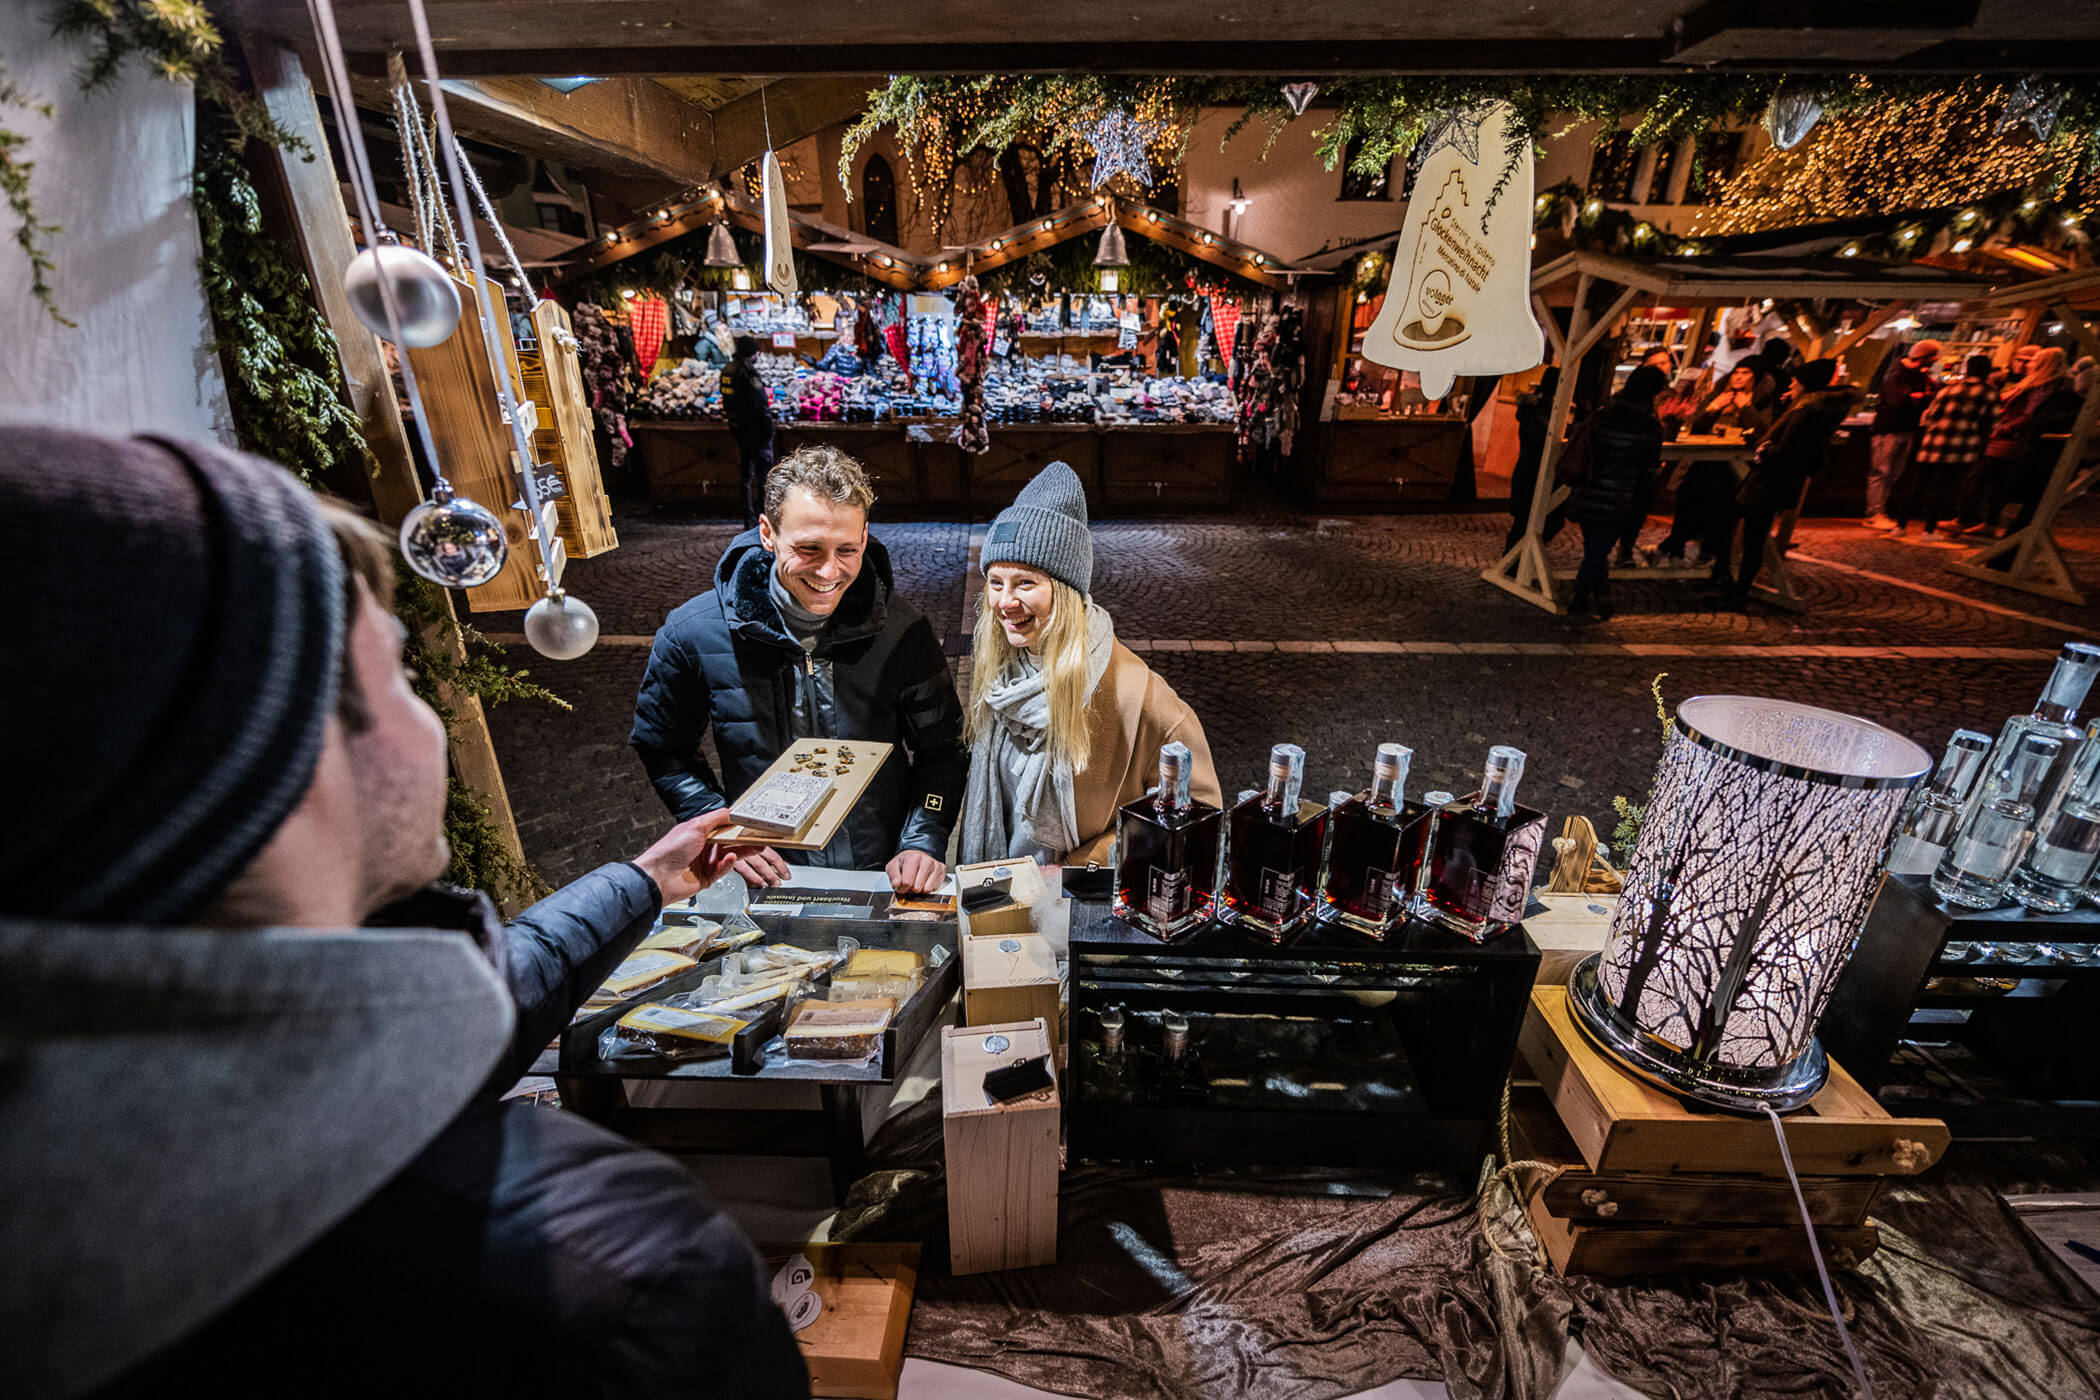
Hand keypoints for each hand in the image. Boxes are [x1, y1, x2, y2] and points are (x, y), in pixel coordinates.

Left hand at [633, 810, 760, 904]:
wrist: (659, 876)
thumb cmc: (670, 850)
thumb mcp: (696, 826)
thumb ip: (717, 818)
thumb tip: (732, 812)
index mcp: (699, 832)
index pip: (724, 826)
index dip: (738, 825)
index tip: (752, 824)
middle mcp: (703, 846)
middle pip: (730, 841)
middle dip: (745, 839)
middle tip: (760, 836)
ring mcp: (706, 862)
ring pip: (730, 855)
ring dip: (742, 851)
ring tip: (755, 847)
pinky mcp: (708, 877)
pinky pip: (723, 869)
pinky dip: (728, 864)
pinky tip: (729, 859)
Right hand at [732, 846, 794, 888]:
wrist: (722, 842)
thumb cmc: (740, 845)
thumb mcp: (756, 847)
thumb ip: (769, 856)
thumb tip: (785, 864)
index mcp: (756, 843)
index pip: (772, 855)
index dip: (781, 867)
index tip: (787, 876)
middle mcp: (747, 848)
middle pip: (762, 863)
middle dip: (771, 876)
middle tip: (777, 884)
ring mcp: (736, 855)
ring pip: (749, 869)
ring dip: (759, 879)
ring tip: (766, 886)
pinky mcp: (728, 863)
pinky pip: (739, 872)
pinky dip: (747, 879)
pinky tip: (752, 884)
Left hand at [886, 850, 946, 895]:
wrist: (917, 855)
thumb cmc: (905, 861)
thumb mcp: (893, 866)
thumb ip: (893, 876)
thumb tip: (897, 885)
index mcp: (913, 858)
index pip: (907, 882)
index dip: (902, 888)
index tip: (900, 886)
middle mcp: (926, 861)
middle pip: (917, 888)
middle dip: (911, 889)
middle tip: (909, 882)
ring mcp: (935, 866)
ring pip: (926, 890)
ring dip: (920, 889)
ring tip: (916, 881)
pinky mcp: (942, 870)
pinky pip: (934, 888)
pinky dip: (928, 887)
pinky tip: (924, 880)